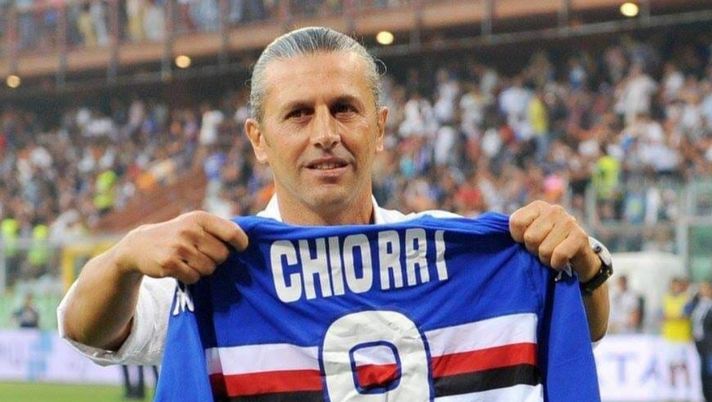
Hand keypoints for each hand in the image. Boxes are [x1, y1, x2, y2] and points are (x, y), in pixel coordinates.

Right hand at [112, 211, 247, 283]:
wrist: (140, 245)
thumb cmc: (178, 235)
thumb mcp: (195, 224)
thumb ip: (219, 229)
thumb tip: (248, 240)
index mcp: (200, 218)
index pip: (233, 232)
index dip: (241, 244)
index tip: (240, 249)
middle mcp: (190, 230)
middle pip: (223, 256)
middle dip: (217, 260)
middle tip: (203, 256)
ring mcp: (179, 247)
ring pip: (209, 269)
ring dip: (203, 269)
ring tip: (190, 261)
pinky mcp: (169, 263)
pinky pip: (194, 278)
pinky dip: (191, 277)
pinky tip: (181, 268)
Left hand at [509, 201, 600, 281]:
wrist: (578, 257)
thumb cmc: (547, 245)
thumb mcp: (529, 234)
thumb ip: (515, 230)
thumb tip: (491, 231)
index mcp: (538, 207)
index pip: (516, 222)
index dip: (518, 238)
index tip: (525, 241)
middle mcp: (554, 210)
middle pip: (530, 237)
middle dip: (534, 250)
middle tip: (542, 249)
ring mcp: (569, 221)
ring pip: (544, 249)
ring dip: (546, 258)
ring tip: (552, 254)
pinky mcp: (580, 237)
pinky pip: (559, 255)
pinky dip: (556, 264)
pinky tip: (561, 261)